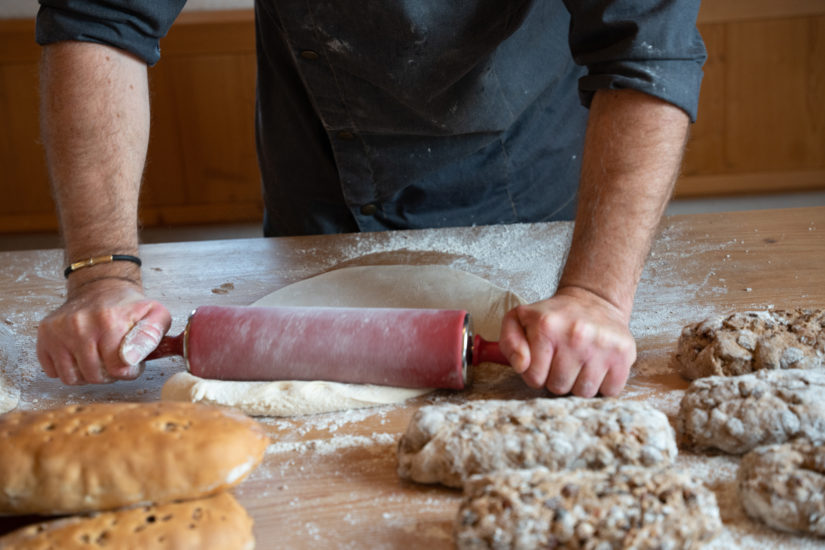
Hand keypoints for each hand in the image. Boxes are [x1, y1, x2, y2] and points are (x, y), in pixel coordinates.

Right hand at [37, 278, 170, 384]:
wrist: (101, 288)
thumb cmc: (129, 306)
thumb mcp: (155, 315)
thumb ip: (151, 336)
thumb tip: (131, 359)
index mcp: (109, 321)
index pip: (118, 369)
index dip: (129, 371)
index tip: (131, 362)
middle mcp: (80, 325)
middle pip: (94, 376)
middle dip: (109, 374)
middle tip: (115, 360)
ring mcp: (59, 331)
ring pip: (72, 378)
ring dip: (87, 375)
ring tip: (98, 359)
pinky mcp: (45, 335)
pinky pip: (53, 371)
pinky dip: (68, 370)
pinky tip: (80, 356)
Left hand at [498, 286, 635, 396]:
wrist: (593, 300)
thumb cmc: (552, 317)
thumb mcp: (519, 320)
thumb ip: (509, 343)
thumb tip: (521, 365)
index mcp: (546, 326)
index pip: (534, 379)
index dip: (536, 375)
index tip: (543, 362)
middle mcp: (576, 334)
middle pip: (559, 388)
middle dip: (557, 380)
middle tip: (562, 362)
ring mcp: (602, 344)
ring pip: (584, 393)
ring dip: (580, 384)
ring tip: (579, 363)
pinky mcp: (624, 353)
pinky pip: (610, 391)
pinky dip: (603, 385)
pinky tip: (598, 366)